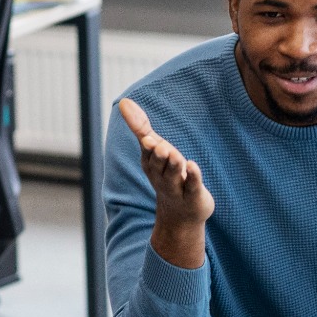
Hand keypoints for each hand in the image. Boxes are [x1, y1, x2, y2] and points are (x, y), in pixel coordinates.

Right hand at [119, 98, 212, 269]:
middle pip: (159, 164)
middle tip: (161, 147)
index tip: (147, 139)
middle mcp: (161, 176)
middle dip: (159, 156)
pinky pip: (192, 185)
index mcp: (150, 164)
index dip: (148, 146)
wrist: (180, 215)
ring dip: (174, 164)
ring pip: (173, 175)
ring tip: (174, 155)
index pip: (147, 152)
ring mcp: (177, 187)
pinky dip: (193, 176)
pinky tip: (193, 165)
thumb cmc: (166, 175)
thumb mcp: (153, 150)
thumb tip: (123, 101)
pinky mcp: (193, 195)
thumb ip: (140, 127)